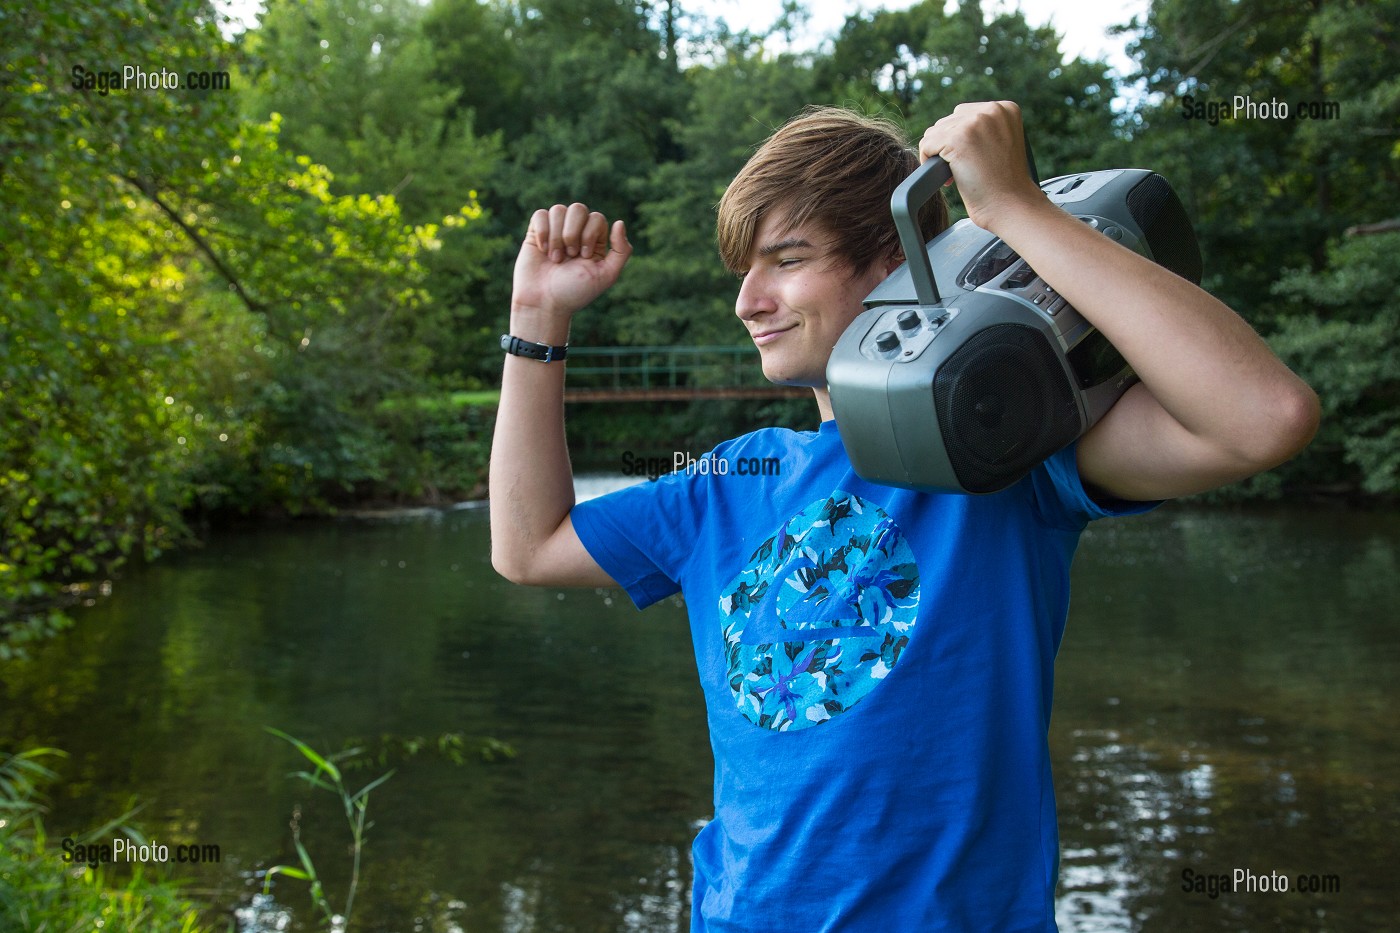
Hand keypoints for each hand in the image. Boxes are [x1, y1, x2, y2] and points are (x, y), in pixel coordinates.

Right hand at [511, 202, 631, 320]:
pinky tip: (542, 250)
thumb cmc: (575, 292)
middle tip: (569, 256)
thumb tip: (619, 222)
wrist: (544, 303)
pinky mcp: (536, 233)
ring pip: (558, 210)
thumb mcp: (606, 275)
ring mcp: (556, 231)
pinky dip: (542, 232)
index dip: (589, 234)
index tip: (584, 257)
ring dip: (557, 236)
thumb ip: (621, 251)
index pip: (597, 218)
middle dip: (572, 233)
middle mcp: (576, 232)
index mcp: (595, 240)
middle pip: (578, 209)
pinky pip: (540, 214)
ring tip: (555, 259)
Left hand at [918, 101, 1042, 232]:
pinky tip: (948, 177)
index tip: (972, 160)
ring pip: (934, 133)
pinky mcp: (957, 139)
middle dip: (949, 147)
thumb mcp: (1001, 143)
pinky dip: (929, 162)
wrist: (1012, 206)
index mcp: (1005, 108)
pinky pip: (926, 145)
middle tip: (964, 170)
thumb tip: (947, 126)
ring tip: (957, 174)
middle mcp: (991, 110)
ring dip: (939, 155)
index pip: (963, 114)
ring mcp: (974, 123)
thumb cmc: (1005, 184)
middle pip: (947, 122)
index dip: (961, 140)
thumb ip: (983, 129)